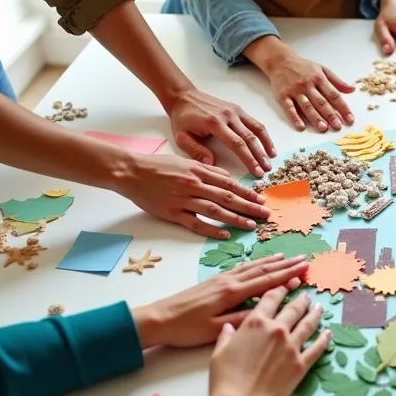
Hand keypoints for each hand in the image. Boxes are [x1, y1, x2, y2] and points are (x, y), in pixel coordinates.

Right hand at [114, 153, 269, 237]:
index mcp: (198, 170)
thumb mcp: (185, 161)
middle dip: (249, 207)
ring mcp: (183, 199)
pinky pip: (195, 223)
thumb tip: (228, 178)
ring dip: (235, 219)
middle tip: (265, 215)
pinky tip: (225, 234)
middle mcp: (193, 184)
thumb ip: (207, 170)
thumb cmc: (157, 165)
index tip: (262, 200)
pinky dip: (211, 229)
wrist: (130, 171)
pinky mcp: (171, 212)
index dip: (248, 192)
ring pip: (215, 210)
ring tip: (251, 226)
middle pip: (227, 197)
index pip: (229, 183)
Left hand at [131, 255, 307, 348]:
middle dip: (284, 265)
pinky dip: (254, 264)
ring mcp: (220, 279)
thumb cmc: (186, 328)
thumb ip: (241, 319)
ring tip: (286, 257)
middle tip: (303, 259)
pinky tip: (258, 263)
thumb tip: (266, 312)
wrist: (158, 318)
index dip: (287, 275)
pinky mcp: (213, 281)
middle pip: (262, 270)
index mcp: (231, 293)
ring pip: (251, 267)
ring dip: (271, 262)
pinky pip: (240, 268)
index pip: (266, 281)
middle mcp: (228, 281)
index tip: (304, 269)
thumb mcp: (215, 329)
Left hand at [167, 88, 274, 176]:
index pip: (236, 144)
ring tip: (271, 158)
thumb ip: (196, 151)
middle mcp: (228, 115)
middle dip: (259, 155)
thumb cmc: (182, 118)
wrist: (183, 97)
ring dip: (266, 144)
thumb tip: (212, 164)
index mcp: (214, 123)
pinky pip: (254, 122)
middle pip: (249, 137)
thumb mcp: (181, 137)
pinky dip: (263, 134)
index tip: (256, 172)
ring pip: (256, 128)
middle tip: (266, 170)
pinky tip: (268, 145)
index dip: (248, 159)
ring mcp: (234, 110)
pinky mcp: (237, 109)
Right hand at [207, 287, 330, 395]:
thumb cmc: (226, 378)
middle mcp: (276, 330)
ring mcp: (291, 346)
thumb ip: (227, 336)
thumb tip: (229, 328)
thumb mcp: (219, 352)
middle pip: (293, 309)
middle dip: (300, 300)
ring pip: (308, 325)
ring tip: (319, 308)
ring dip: (314, 314)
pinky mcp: (301, 364)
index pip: (271, 299)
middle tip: (306, 295)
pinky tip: (328, 334)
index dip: (280, 289)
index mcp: (256, 323)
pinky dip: (324, 339)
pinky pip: (316, 348)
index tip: (286, 284)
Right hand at [263, 52, 355, 132]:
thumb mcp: (322, 69)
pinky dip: (295, 118)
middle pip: (321, 102)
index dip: (343, 108)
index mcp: (319, 79)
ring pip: (307, 106)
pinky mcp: (283, 96)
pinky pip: (289, 108)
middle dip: (330, 115)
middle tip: (338, 127)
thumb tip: (352, 89)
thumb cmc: (303, 67)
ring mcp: (295, 91)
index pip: (334, 95)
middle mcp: (308, 85)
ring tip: (323, 128)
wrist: (280, 61)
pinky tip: (301, 126)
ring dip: (315, 117)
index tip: (350, 119)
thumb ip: (337, 81)